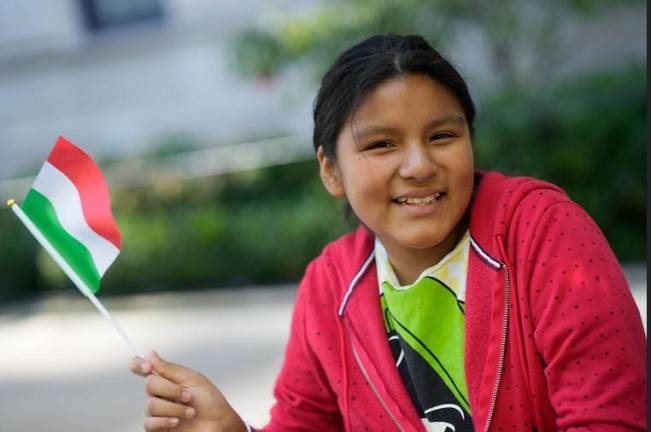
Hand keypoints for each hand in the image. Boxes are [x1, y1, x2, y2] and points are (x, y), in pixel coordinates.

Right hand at [130, 350, 246, 431]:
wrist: (219, 424)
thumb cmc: (210, 402)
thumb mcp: (193, 380)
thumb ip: (170, 369)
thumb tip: (150, 354)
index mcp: (167, 379)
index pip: (143, 368)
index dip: (138, 364)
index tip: (148, 367)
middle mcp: (160, 394)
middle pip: (149, 384)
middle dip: (171, 390)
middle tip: (189, 396)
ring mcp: (158, 411)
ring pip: (150, 405)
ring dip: (174, 408)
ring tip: (191, 412)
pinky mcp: (158, 428)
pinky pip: (149, 423)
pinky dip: (165, 421)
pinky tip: (177, 422)